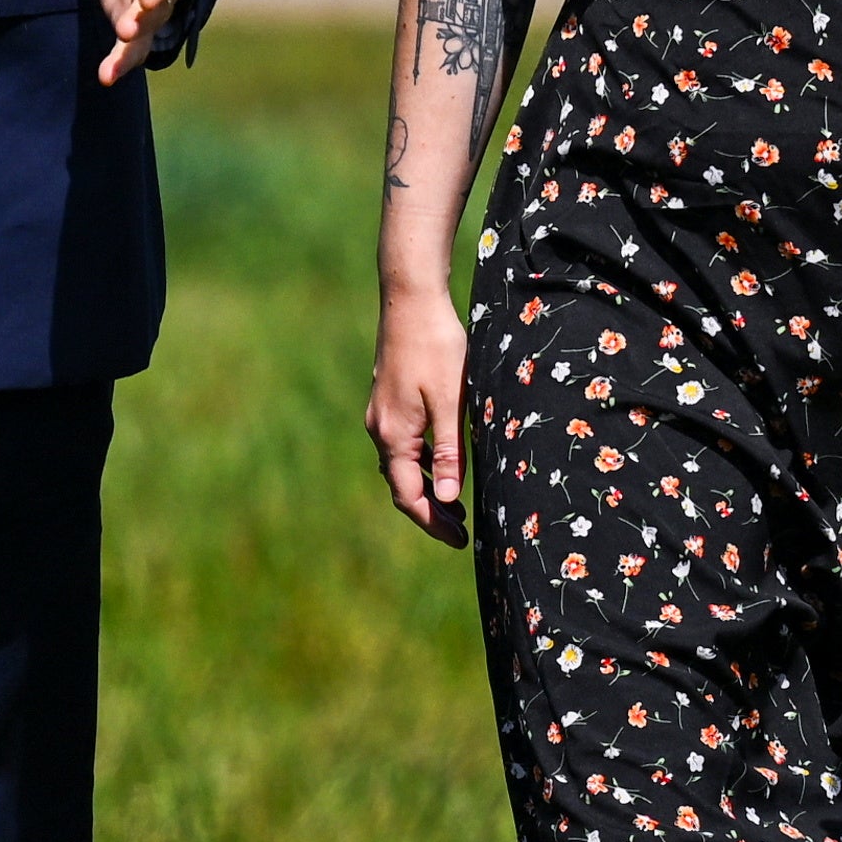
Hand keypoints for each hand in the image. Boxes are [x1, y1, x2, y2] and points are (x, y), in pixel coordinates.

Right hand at [369, 283, 472, 543]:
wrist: (411, 300)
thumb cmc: (437, 348)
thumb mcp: (451, 403)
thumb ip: (450, 452)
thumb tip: (448, 499)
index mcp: (393, 435)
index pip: (408, 495)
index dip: (433, 523)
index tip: (460, 541)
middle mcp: (380, 429)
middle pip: (402, 485)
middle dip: (430, 511)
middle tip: (461, 532)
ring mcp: (381, 415)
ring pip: (401, 465)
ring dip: (426, 488)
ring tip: (455, 505)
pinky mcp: (388, 401)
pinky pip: (402, 445)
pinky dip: (421, 463)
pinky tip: (442, 463)